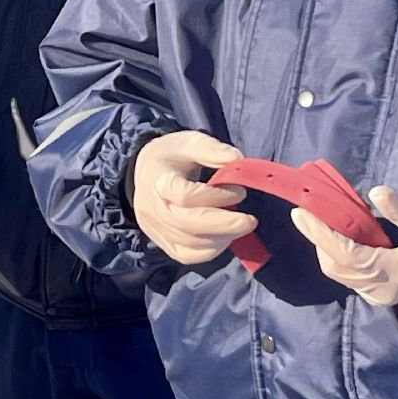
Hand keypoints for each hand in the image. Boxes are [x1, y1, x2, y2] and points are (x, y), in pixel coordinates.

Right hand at [132, 131, 255, 263]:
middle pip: (186, 225)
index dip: (216, 196)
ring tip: (238, 224)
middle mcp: (151, 208)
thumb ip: (212, 149)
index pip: (185, 196)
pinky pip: (187, 256)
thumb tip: (238, 160)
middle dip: (223, 225)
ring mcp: (154, 229)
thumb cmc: (172, 156)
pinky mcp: (162, 243)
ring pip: (188, 245)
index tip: (239, 190)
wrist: (147, 173)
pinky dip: (210, 250)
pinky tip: (224, 237)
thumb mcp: (190, 142)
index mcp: (157, 179)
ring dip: (220, 238)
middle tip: (250, 221)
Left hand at [290, 186, 397, 304]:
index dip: (320, 233)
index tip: (301, 213)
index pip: (344, 253)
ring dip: (327, 247)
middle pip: (335, 265)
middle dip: (318, 239)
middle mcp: (378, 289)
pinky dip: (340, 255)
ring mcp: (378, 294)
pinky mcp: (381, 291)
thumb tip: (375, 192)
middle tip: (306, 212)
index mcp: (390, 274)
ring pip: (340, 272)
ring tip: (319, 220)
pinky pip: (350, 275)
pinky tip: (339, 235)